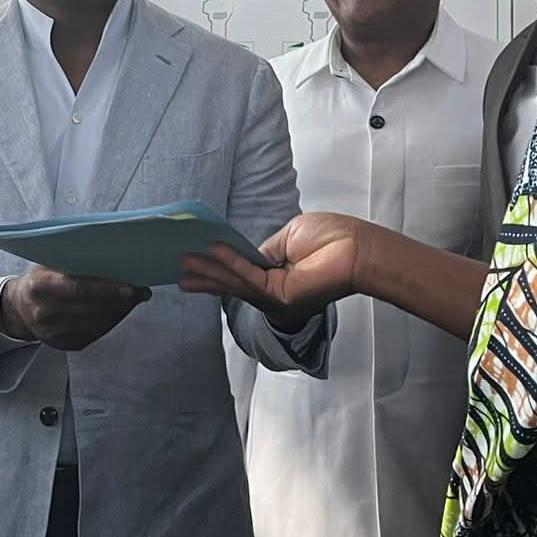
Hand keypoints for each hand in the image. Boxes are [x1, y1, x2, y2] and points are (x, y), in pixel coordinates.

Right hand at [0, 267, 148, 350]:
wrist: (17, 310)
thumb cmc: (39, 280)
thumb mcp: (47, 265)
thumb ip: (73, 262)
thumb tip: (114, 259)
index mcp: (38, 287)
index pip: (77, 288)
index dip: (105, 289)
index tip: (130, 288)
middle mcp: (44, 313)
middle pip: (91, 307)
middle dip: (120, 300)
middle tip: (140, 289)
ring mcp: (53, 333)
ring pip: (97, 322)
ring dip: (119, 311)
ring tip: (135, 297)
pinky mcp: (64, 344)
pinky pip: (95, 333)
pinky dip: (111, 320)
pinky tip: (120, 309)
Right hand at [179, 211, 369, 329]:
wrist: (357, 248)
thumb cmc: (332, 239)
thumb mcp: (288, 238)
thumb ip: (264, 250)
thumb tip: (247, 254)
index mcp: (278, 280)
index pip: (242, 274)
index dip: (219, 265)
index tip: (196, 257)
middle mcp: (276, 294)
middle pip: (233, 284)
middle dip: (205, 276)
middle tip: (178, 272)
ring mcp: (277, 298)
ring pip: (236, 284)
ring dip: (209, 272)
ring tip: (184, 263)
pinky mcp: (281, 297)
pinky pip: (249, 277)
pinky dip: (229, 263)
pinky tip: (211, 252)